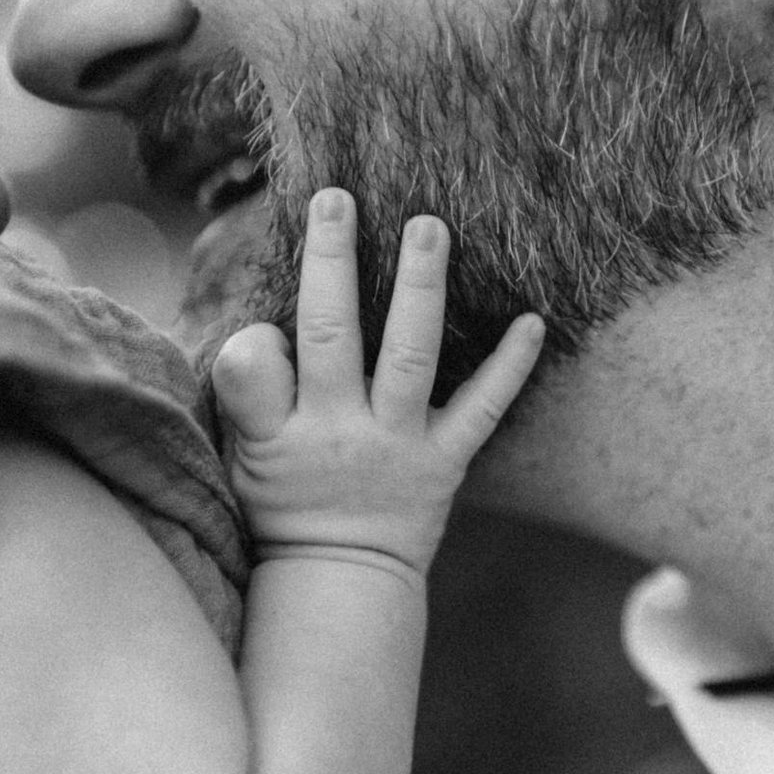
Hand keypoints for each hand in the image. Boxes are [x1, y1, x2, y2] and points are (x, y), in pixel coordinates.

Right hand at [212, 188, 542, 577]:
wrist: (341, 577)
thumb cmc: (283, 501)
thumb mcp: (240, 455)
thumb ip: (243, 395)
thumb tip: (254, 329)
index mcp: (276, 433)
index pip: (253, 367)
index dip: (256, 343)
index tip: (264, 326)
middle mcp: (337, 432)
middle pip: (331, 337)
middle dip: (333, 263)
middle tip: (339, 196)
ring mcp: (396, 444)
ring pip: (408, 355)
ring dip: (419, 286)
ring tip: (429, 226)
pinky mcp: (445, 460)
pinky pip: (482, 409)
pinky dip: (510, 366)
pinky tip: (534, 321)